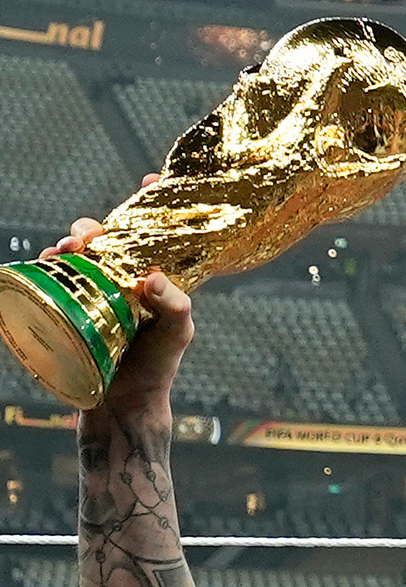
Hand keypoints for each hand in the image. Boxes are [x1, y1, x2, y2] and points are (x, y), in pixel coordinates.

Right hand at [41, 175, 192, 414]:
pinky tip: (47, 262)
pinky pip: (55, 279)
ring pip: (76, 254)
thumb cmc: (157, 367)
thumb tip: (151, 276)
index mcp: (150, 278)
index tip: (150, 180)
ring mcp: (94, 293)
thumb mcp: (178, 334)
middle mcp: (120, 280)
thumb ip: (176, 305)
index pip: (152, 234)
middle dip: (93, 226)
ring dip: (68, 242)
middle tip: (89, 235)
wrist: (125, 406)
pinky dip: (49, 266)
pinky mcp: (72, 309)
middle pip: (104, 238)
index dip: (151, 203)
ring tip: (66, 248)